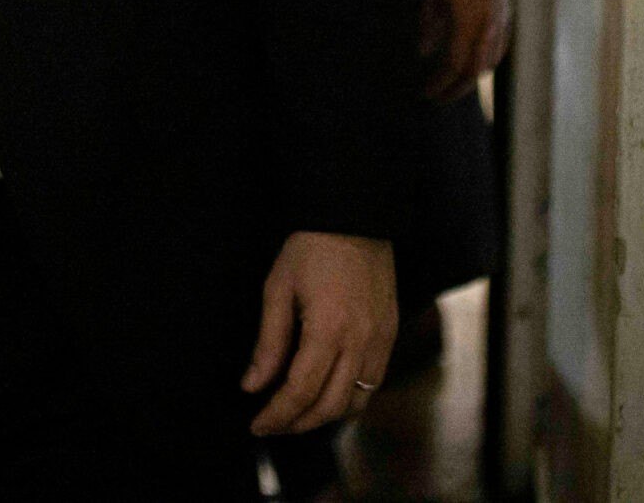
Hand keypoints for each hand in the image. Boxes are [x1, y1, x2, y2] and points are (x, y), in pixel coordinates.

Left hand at [242, 231, 397, 435]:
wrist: (356, 219)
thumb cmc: (312, 248)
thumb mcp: (278, 289)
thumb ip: (268, 343)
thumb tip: (252, 385)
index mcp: (328, 330)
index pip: (301, 391)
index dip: (278, 415)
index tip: (258, 425)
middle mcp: (360, 342)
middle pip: (331, 406)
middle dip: (298, 423)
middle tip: (273, 425)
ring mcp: (381, 341)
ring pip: (357, 402)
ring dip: (325, 416)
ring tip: (297, 415)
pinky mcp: (391, 335)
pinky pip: (373, 383)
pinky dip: (349, 398)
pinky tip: (327, 394)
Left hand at [420, 0, 510, 102]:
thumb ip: (429, 23)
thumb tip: (424, 53)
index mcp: (469, 21)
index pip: (455, 64)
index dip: (440, 82)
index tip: (426, 93)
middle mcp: (489, 26)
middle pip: (475, 70)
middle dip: (456, 88)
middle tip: (439, 98)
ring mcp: (502, 22)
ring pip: (490, 62)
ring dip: (471, 78)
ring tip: (453, 85)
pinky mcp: (507, 16)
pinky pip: (499, 49)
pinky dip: (485, 63)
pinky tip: (474, 67)